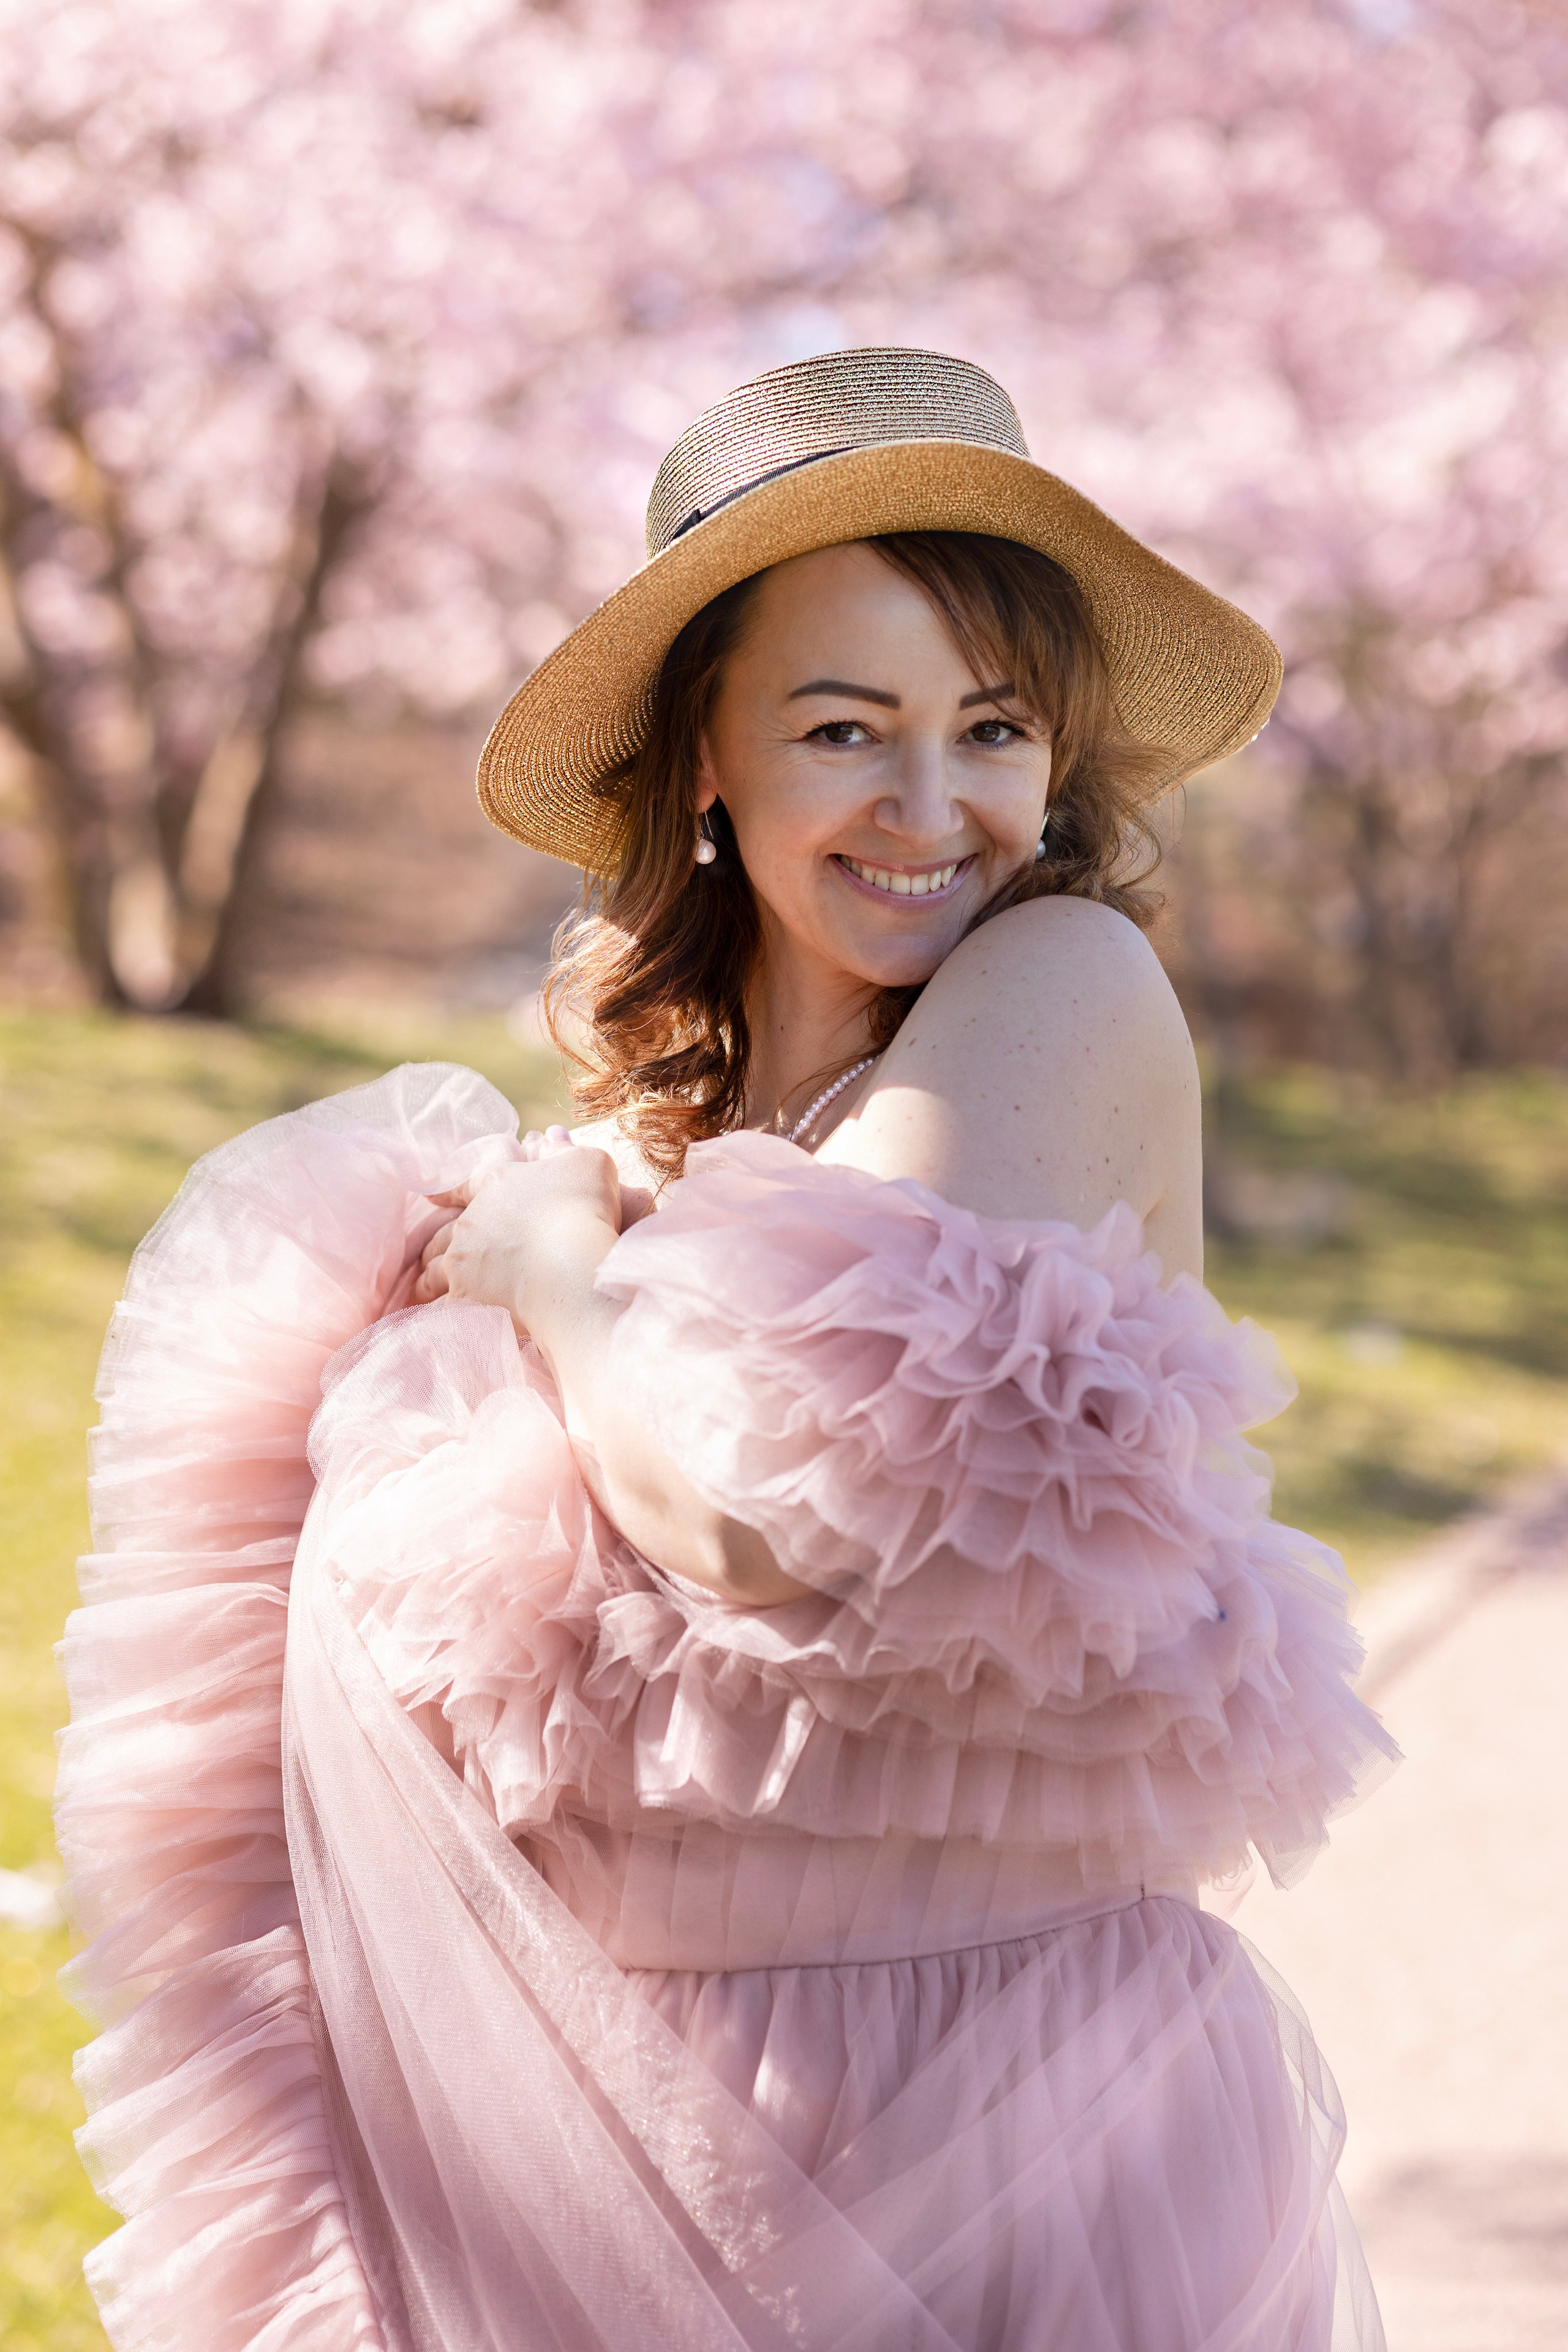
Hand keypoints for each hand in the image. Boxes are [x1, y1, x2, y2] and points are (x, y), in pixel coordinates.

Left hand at [412, 1129, 621, 1332]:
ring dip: (427, 1279)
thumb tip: (551, 1137)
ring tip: (421, 1289)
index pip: (461, 1183)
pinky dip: (433, 1316)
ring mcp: (463, 1264)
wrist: (573, 1265)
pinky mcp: (467, 1301)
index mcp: (494, 1184)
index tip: (430, 1197)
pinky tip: (429, 1323)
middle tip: (424, 1254)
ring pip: (433, 1272)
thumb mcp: (586, 1163)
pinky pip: (441, 1311)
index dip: (446, 1190)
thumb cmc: (583, 1208)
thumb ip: (564, 1151)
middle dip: (433, 1243)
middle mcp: (470, 1223)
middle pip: (441, 1234)